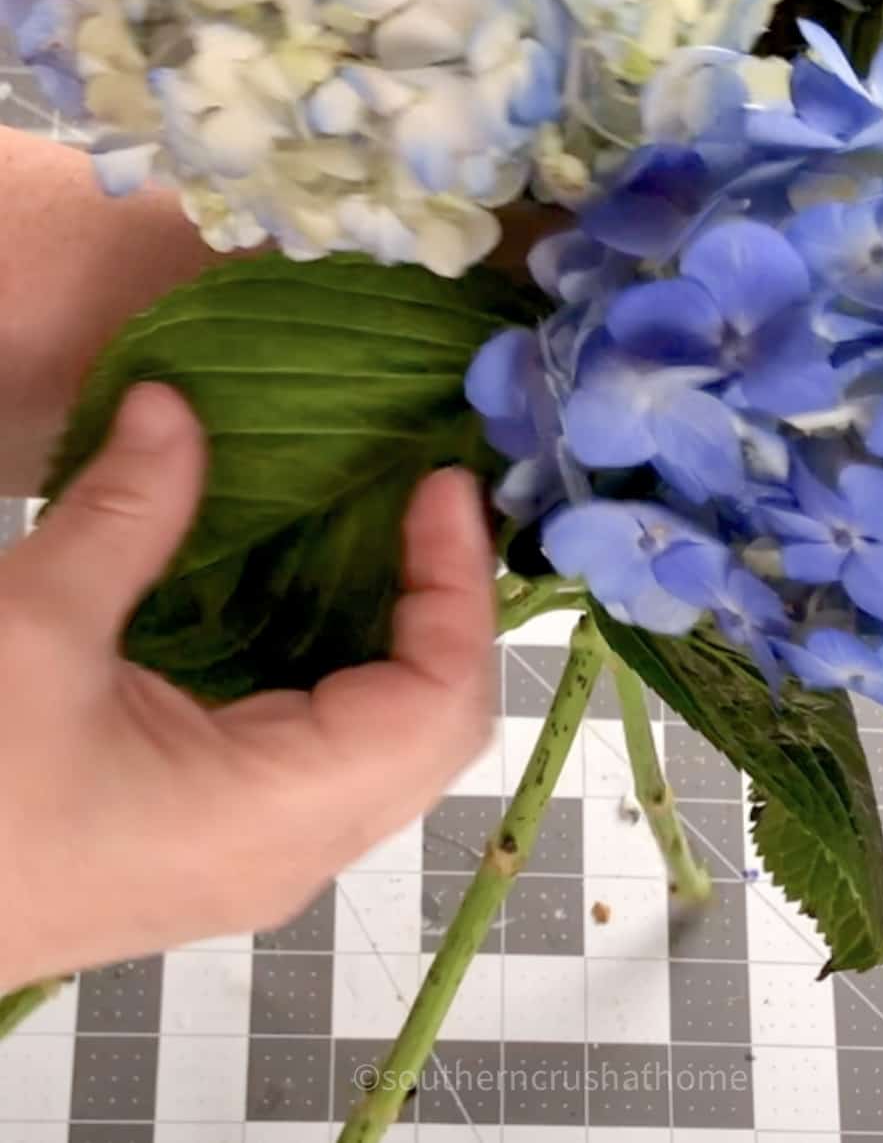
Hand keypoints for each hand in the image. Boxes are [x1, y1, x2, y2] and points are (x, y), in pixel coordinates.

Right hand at [0, 383, 494, 985]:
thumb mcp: (33, 630)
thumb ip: (126, 511)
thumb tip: (173, 404)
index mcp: (270, 814)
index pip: (438, 704)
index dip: (459, 587)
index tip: (441, 484)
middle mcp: (288, 853)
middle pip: (433, 731)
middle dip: (449, 605)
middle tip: (424, 495)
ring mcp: (254, 860)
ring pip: (390, 749)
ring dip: (406, 637)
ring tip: (392, 529)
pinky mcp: (216, 847)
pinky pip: (331, 756)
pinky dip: (350, 668)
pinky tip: (318, 594)